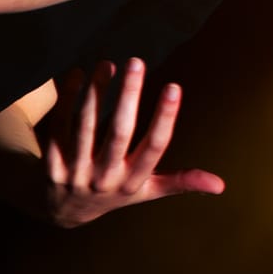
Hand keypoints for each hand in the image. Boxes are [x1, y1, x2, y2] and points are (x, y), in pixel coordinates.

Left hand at [42, 58, 223, 227]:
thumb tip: (221, 186)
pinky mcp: (51, 161)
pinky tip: (78, 74)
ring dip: (97, 92)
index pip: (154, 148)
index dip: (165, 118)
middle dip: (129, 96)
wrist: (59, 211)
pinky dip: (68, 99)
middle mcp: (105, 178)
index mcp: (133, 181)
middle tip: (136, 61)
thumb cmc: (112, 192)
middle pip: (119, 133)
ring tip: (107, 63)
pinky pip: (59, 125)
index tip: (174, 87)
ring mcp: (75, 171)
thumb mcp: (146, 191)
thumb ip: (180, 182)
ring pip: (85, 125)